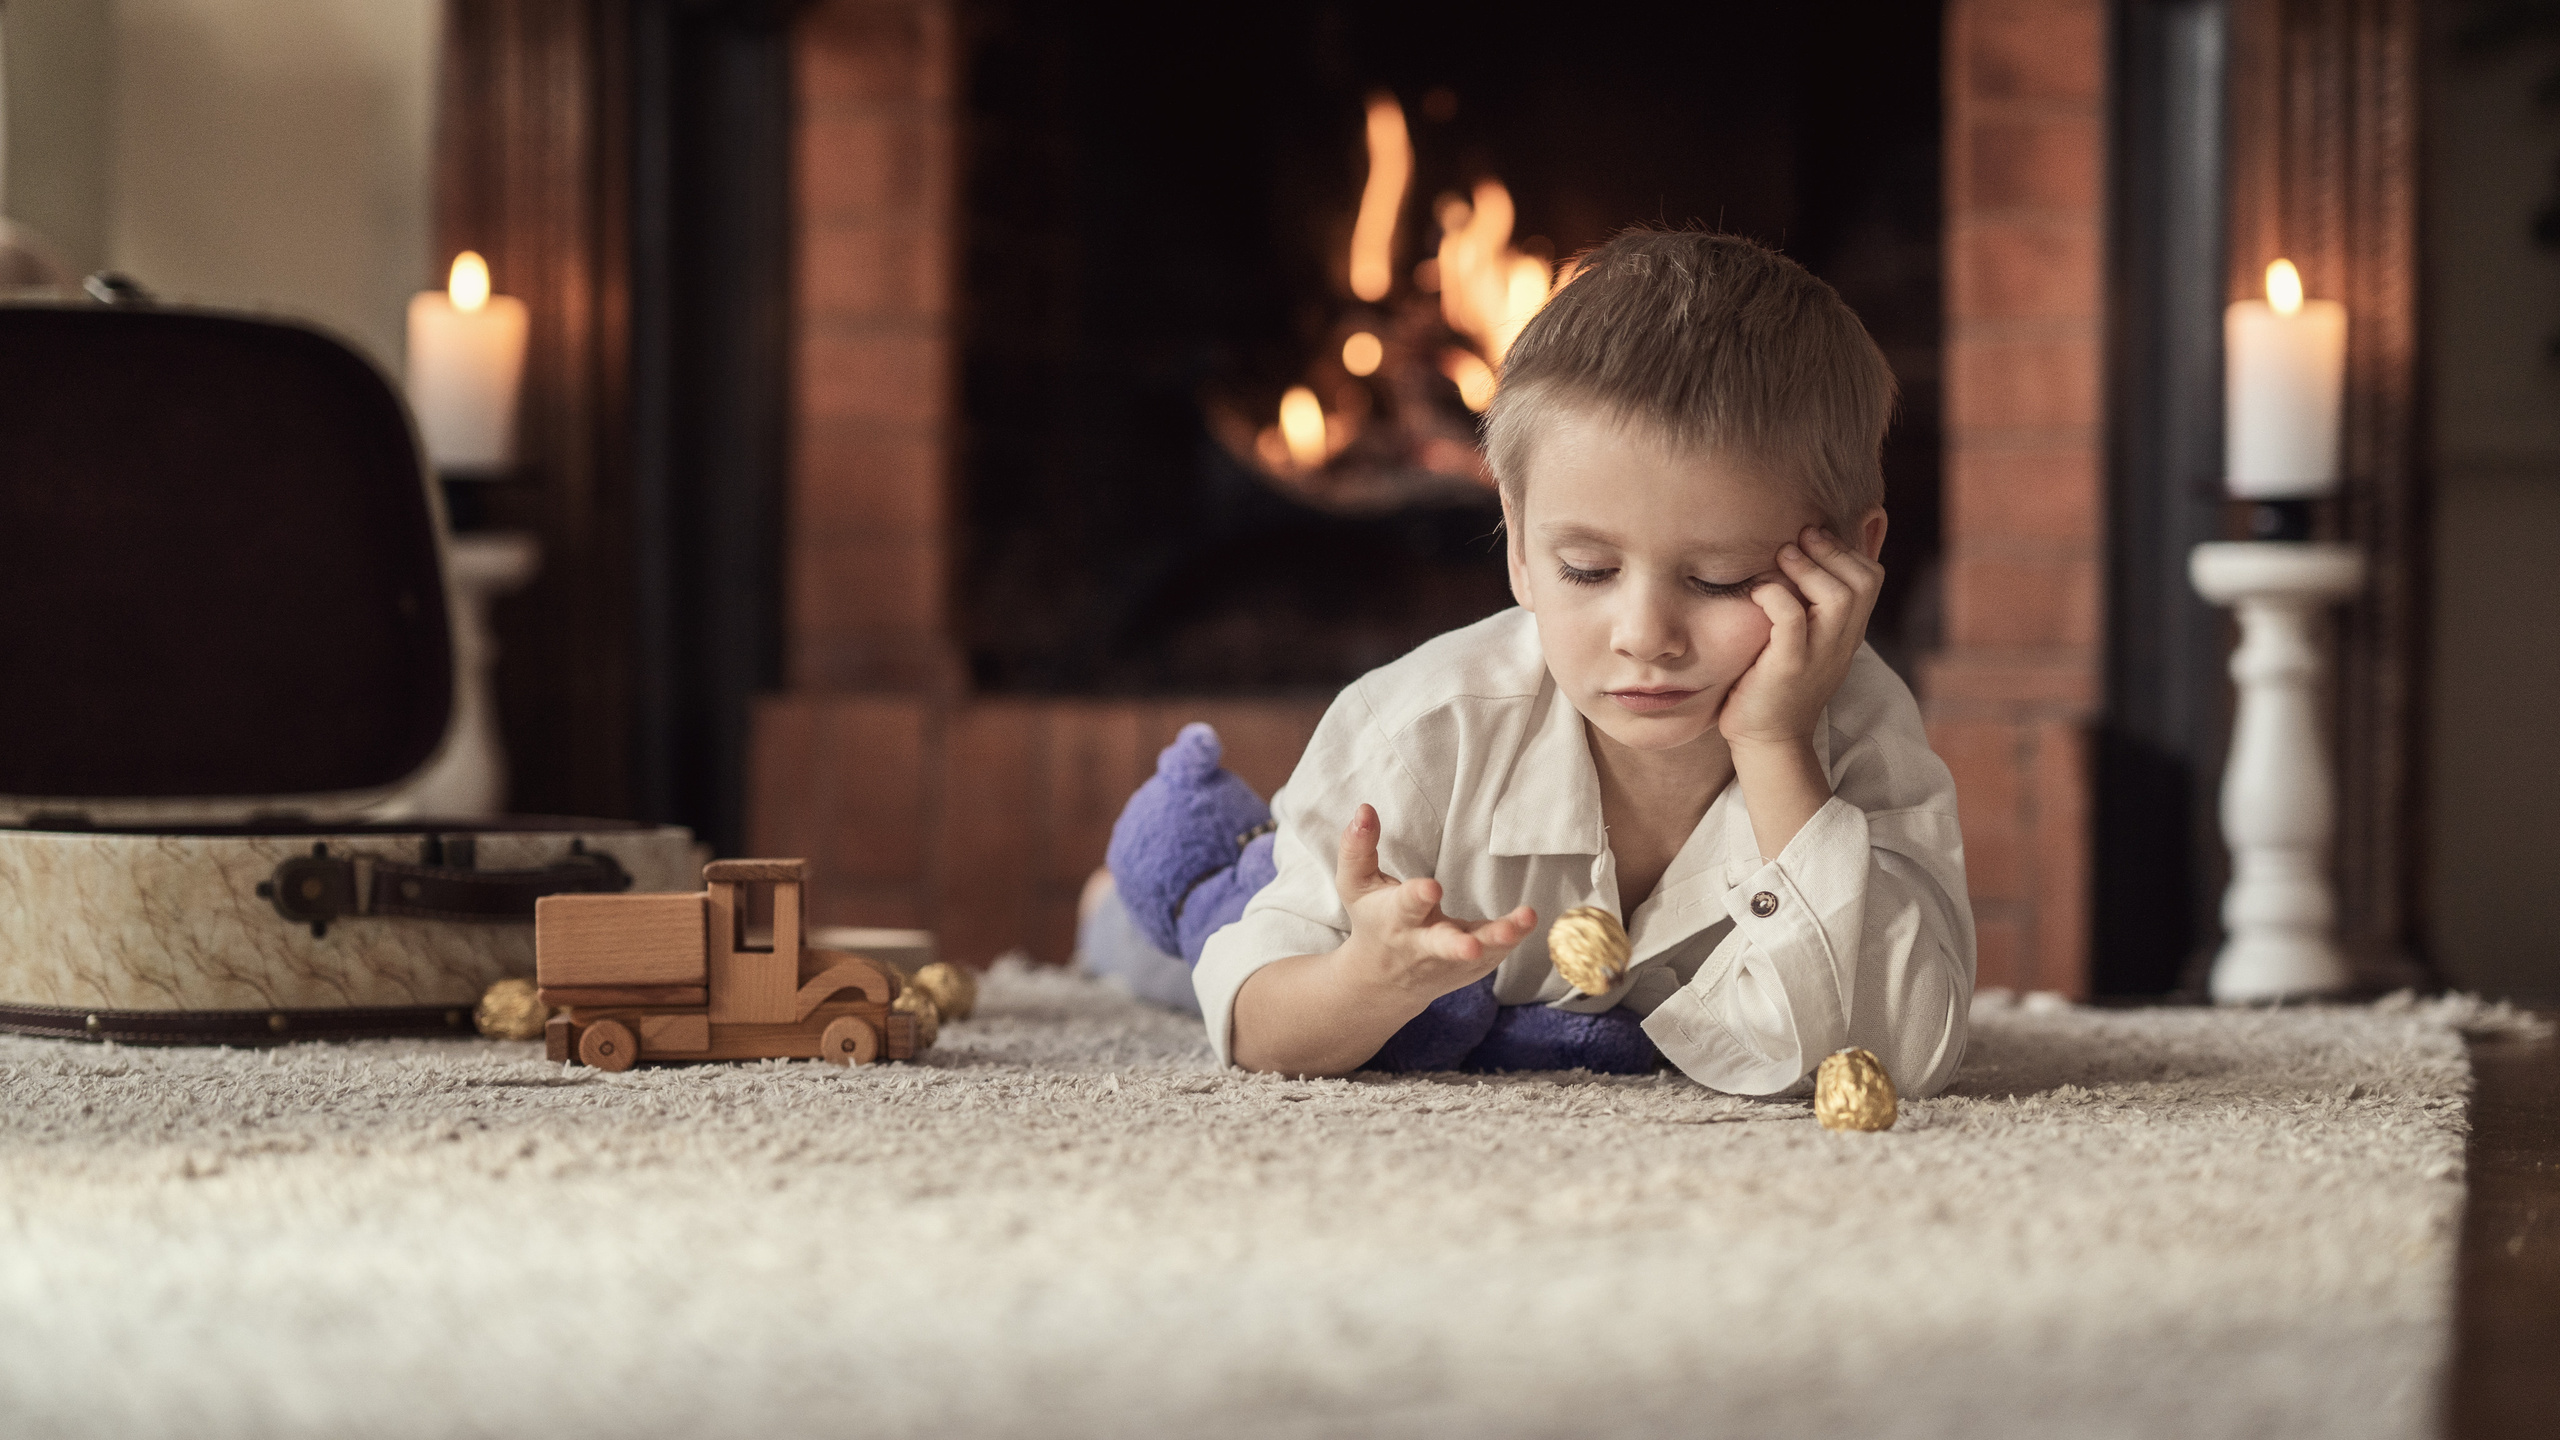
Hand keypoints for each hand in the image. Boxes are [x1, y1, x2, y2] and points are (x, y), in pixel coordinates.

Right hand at [1332, 803, 1533, 998]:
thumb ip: (1357, 847)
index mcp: (1394, 920)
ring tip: (1522, 921)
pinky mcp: (1473, 967)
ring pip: (1478, 952)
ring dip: (1500, 939)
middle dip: (1455, 945)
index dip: (1417, 897)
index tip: (1432, 888)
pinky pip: (1496, 953)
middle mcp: (1423, 944)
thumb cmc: (1372, 920)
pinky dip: (1514, 937)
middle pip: (1441, 946)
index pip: (1405, 907)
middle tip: (1471, 946)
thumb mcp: (1356, 885)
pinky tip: (1528, 919)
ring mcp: (1450, 960)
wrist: (1382, 980)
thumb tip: (1365, 808)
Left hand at [1717, 525, 1883, 751]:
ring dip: (1808, 568)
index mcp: (1848, 632)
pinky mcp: (1789, 667)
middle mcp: (1842, 641)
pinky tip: (1757, 592)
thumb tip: (1792, 557)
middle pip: (1864, 581)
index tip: (1812, 539)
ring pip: (1839, 597)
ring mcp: (1819, 655)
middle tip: (1797, 539)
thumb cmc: (1775, 684)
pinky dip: (1776, 597)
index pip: (1870, 578)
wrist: (1768, 741)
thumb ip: (1809, 608)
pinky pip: (1792, 620)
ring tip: (1781, 556)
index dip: (1845, 550)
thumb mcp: (1803, 641)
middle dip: (1831, 550)